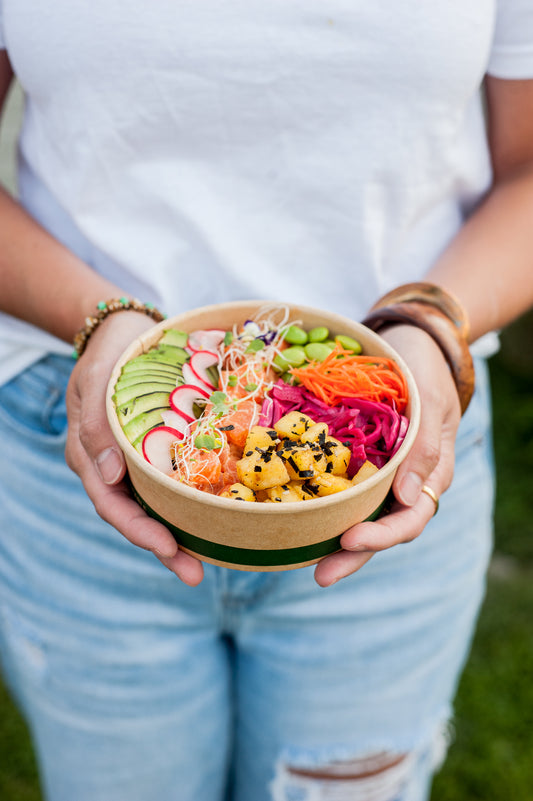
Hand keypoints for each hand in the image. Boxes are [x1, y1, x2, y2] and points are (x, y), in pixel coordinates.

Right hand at [65, 312, 203, 585]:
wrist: (127, 330)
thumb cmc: (111, 351)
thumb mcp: (96, 378)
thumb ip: (96, 424)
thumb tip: (108, 475)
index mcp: (90, 454)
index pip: (110, 503)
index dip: (138, 530)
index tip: (168, 547)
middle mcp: (113, 466)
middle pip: (135, 515)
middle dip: (164, 546)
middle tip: (195, 573)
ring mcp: (136, 462)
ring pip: (155, 506)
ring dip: (180, 534)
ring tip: (208, 561)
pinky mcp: (159, 453)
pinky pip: (172, 484)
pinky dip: (190, 503)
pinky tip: (216, 519)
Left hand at [314, 324, 461, 586]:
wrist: (409, 343)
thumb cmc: (425, 369)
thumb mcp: (432, 401)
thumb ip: (424, 448)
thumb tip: (409, 498)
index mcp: (427, 475)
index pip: (409, 519)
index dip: (381, 536)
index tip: (349, 539)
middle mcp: (400, 481)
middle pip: (378, 528)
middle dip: (350, 554)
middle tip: (320, 574)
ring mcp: (376, 472)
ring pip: (355, 513)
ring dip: (329, 536)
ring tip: (297, 556)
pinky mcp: (352, 459)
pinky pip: (336, 485)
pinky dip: (317, 501)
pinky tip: (290, 511)